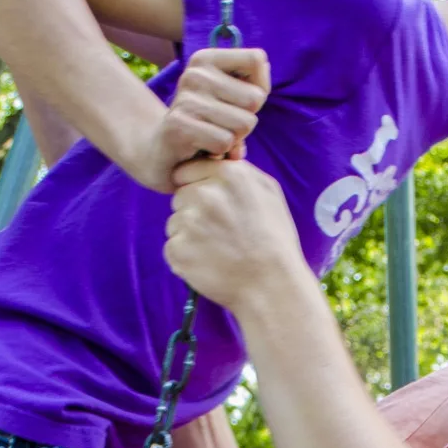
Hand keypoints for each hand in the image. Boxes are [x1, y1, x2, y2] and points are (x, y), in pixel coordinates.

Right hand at [130, 47, 269, 192]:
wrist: (160, 153)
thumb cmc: (206, 125)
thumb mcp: (230, 100)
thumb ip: (253, 88)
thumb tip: (259, 85)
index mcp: (206, 59)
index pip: (256, 59)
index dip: (260, 87)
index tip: (240, 102)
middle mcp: (195, 73)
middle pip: (255, 98)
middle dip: (247, 120)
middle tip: (223, 127)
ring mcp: (186, 99)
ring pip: (244, 124)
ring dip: (235, 139)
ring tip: (213, 138)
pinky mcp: (179, 126)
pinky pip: (225, 142)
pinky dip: (221, 152)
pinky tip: (204, 150)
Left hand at [164, 158, 304, 314]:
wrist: (271, 286)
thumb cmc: (274, 241)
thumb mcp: (268, 193)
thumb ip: (239, 171)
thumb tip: (217, 160)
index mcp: (227, 175)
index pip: (188, 170)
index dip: (198, 187)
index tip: (214, 206)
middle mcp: (204, 194)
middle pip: (180, 196)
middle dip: (193, 211)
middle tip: (220, 232)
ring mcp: (188, 223)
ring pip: (174, 222)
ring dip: (189, 235)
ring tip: (217, 250)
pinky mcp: (177, 250)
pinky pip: (172, 248)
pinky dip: (186, 257)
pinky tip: (209, 263)